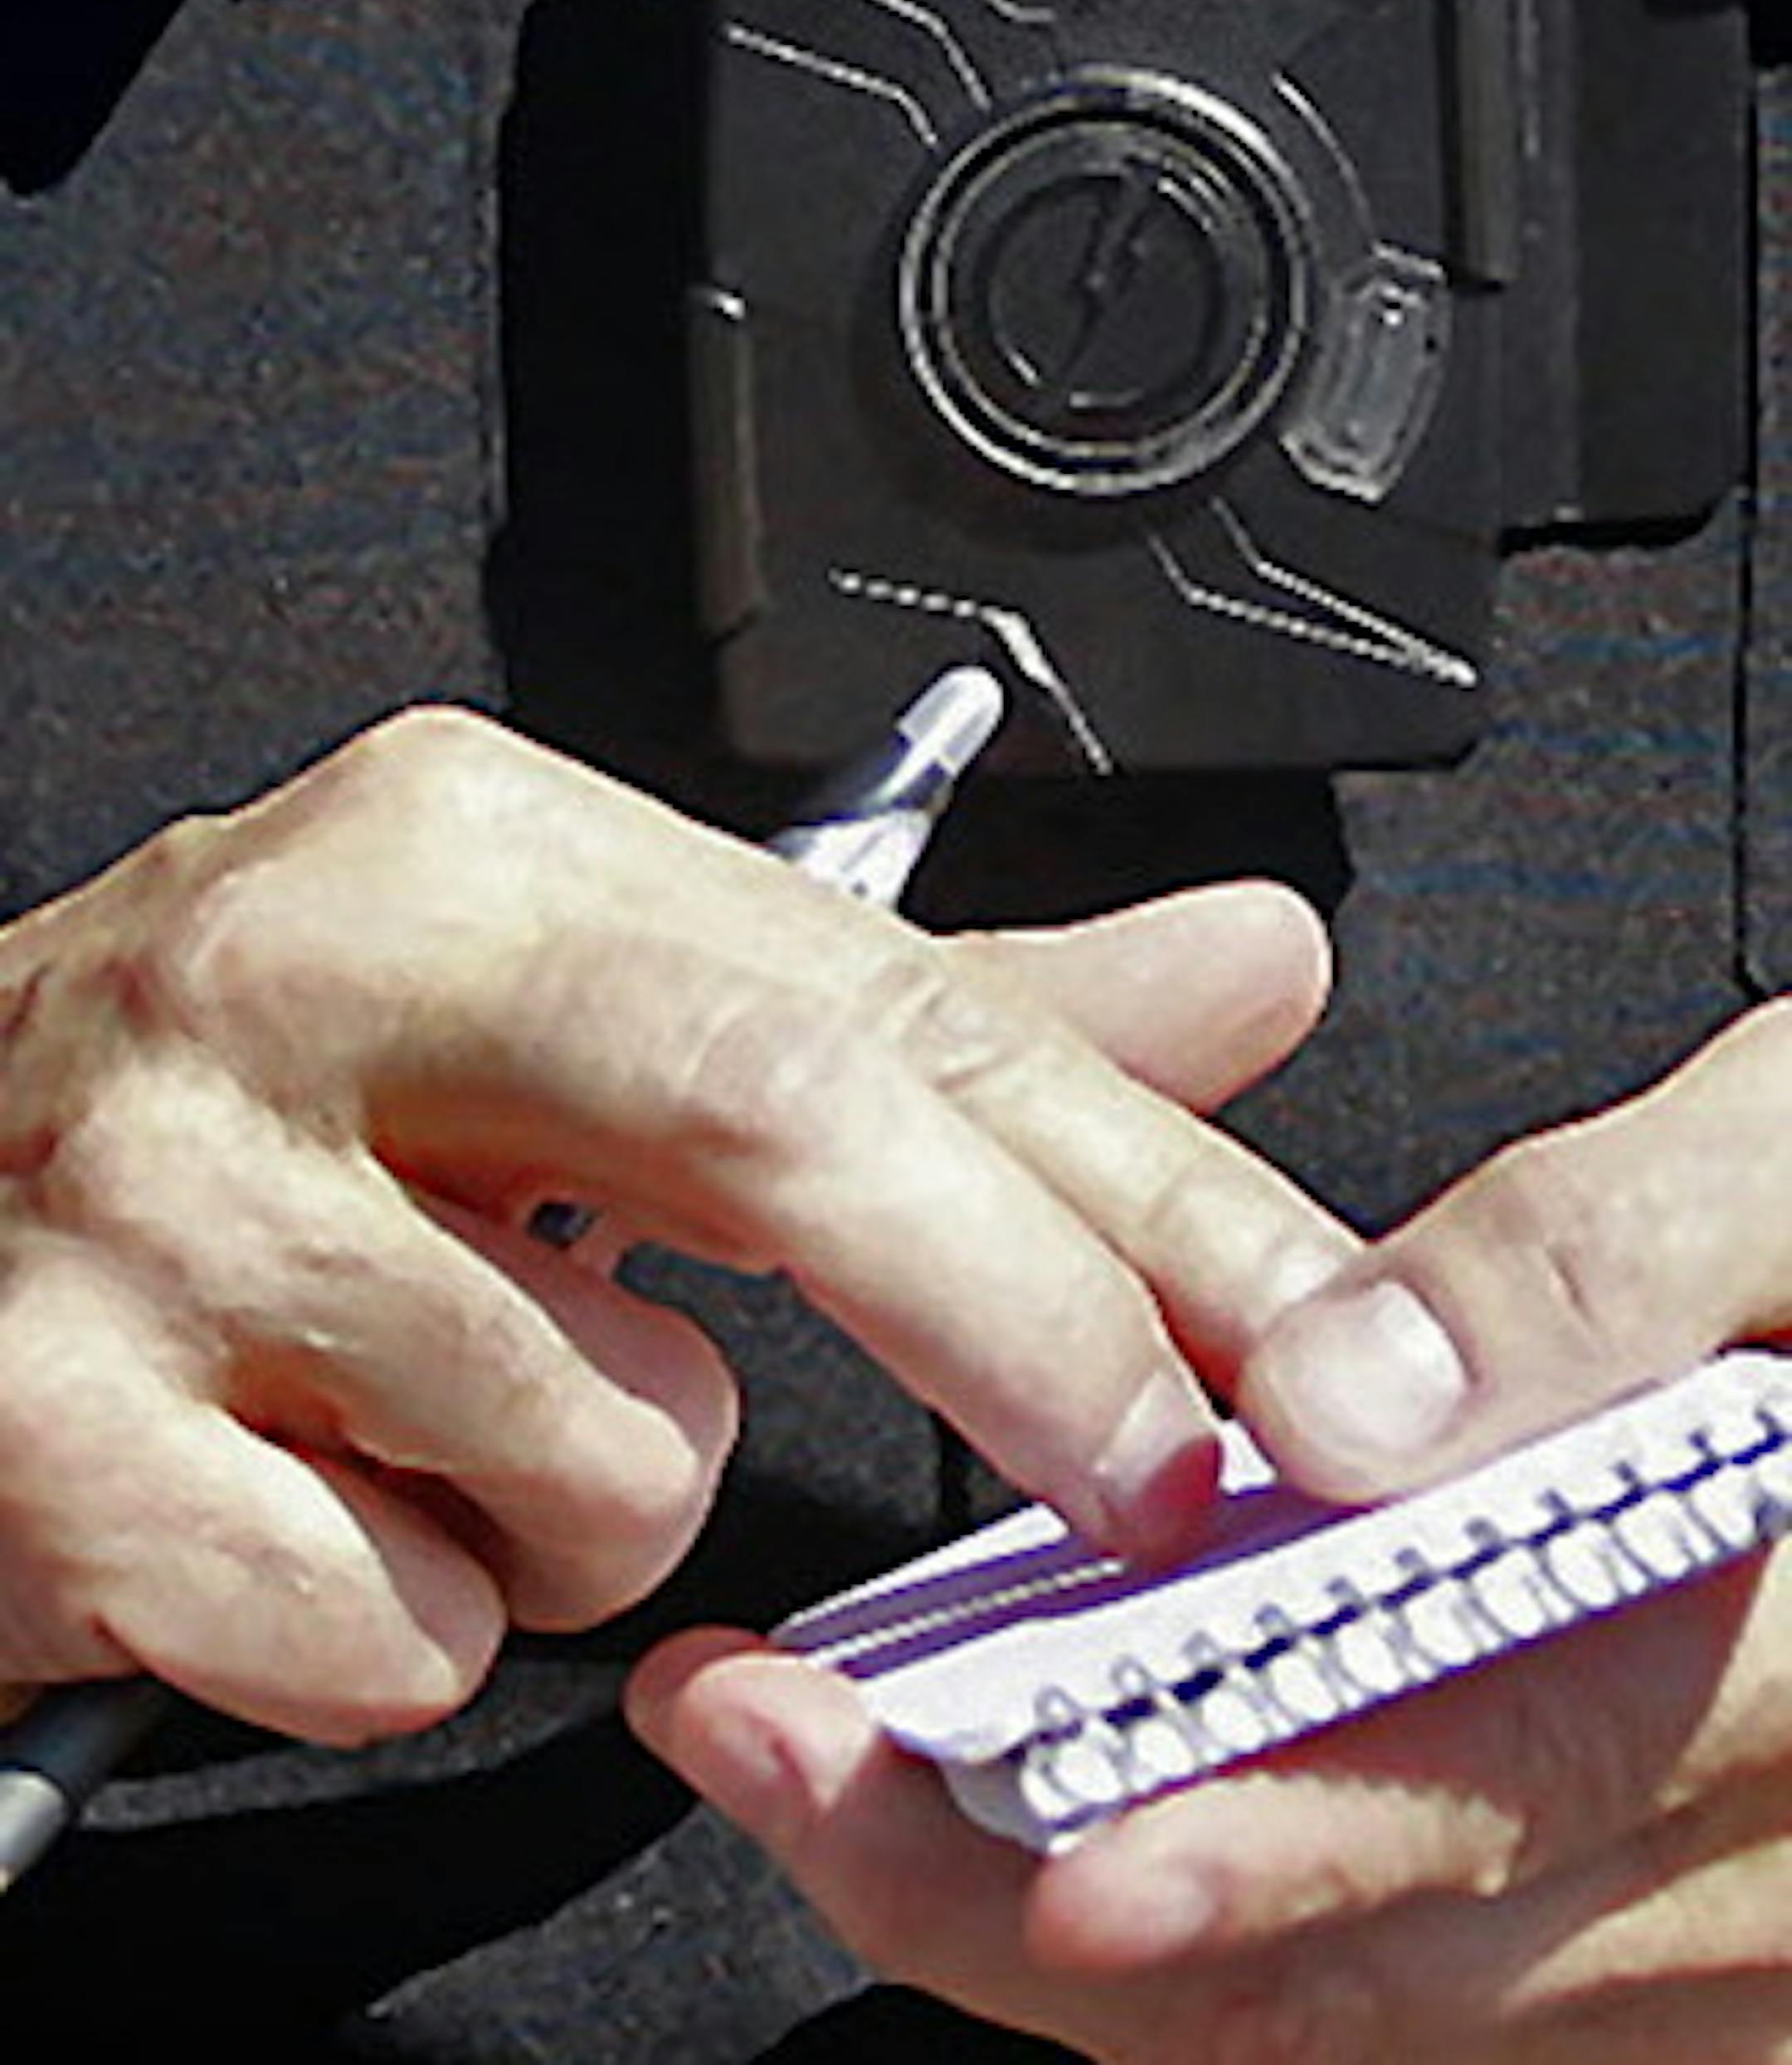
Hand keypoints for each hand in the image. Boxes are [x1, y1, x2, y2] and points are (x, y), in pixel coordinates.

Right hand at [0, 707, 1339, 1743]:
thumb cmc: (302, 1103)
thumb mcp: (602, 1006)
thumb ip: (929, 1017)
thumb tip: (1244, 970)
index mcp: (469, 839)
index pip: (893, 1002)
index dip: (1157, 1191)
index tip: (1333, 1354)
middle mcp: (301, 973)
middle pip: (773, 1135)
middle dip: (1022, 1329)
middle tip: (1154, 1479)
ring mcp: (155, 1204)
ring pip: (606, 1464)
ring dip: (614, 1498)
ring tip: (464, 1401)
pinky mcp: (51, 1440)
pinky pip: (405, 1637)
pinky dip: (430, 1621)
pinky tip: (323, 1498)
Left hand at [630, 1004, 1791, 2062]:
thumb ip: (1606, 1268)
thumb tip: (1349, 1404)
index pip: (1500, 1785)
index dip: (1246, 1837)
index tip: (1006, 1827)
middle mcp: (1769, 1867)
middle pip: (1376, 1964)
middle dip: (1036, 1889)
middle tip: (779, 1752)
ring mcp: (1720, 1942)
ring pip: (1366, 2011)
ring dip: (1080, 1911)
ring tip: (837, 1772)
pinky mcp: (1660, 1935)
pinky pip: (1409, 1980)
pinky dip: (1210, 1910)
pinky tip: (1049, 1797)